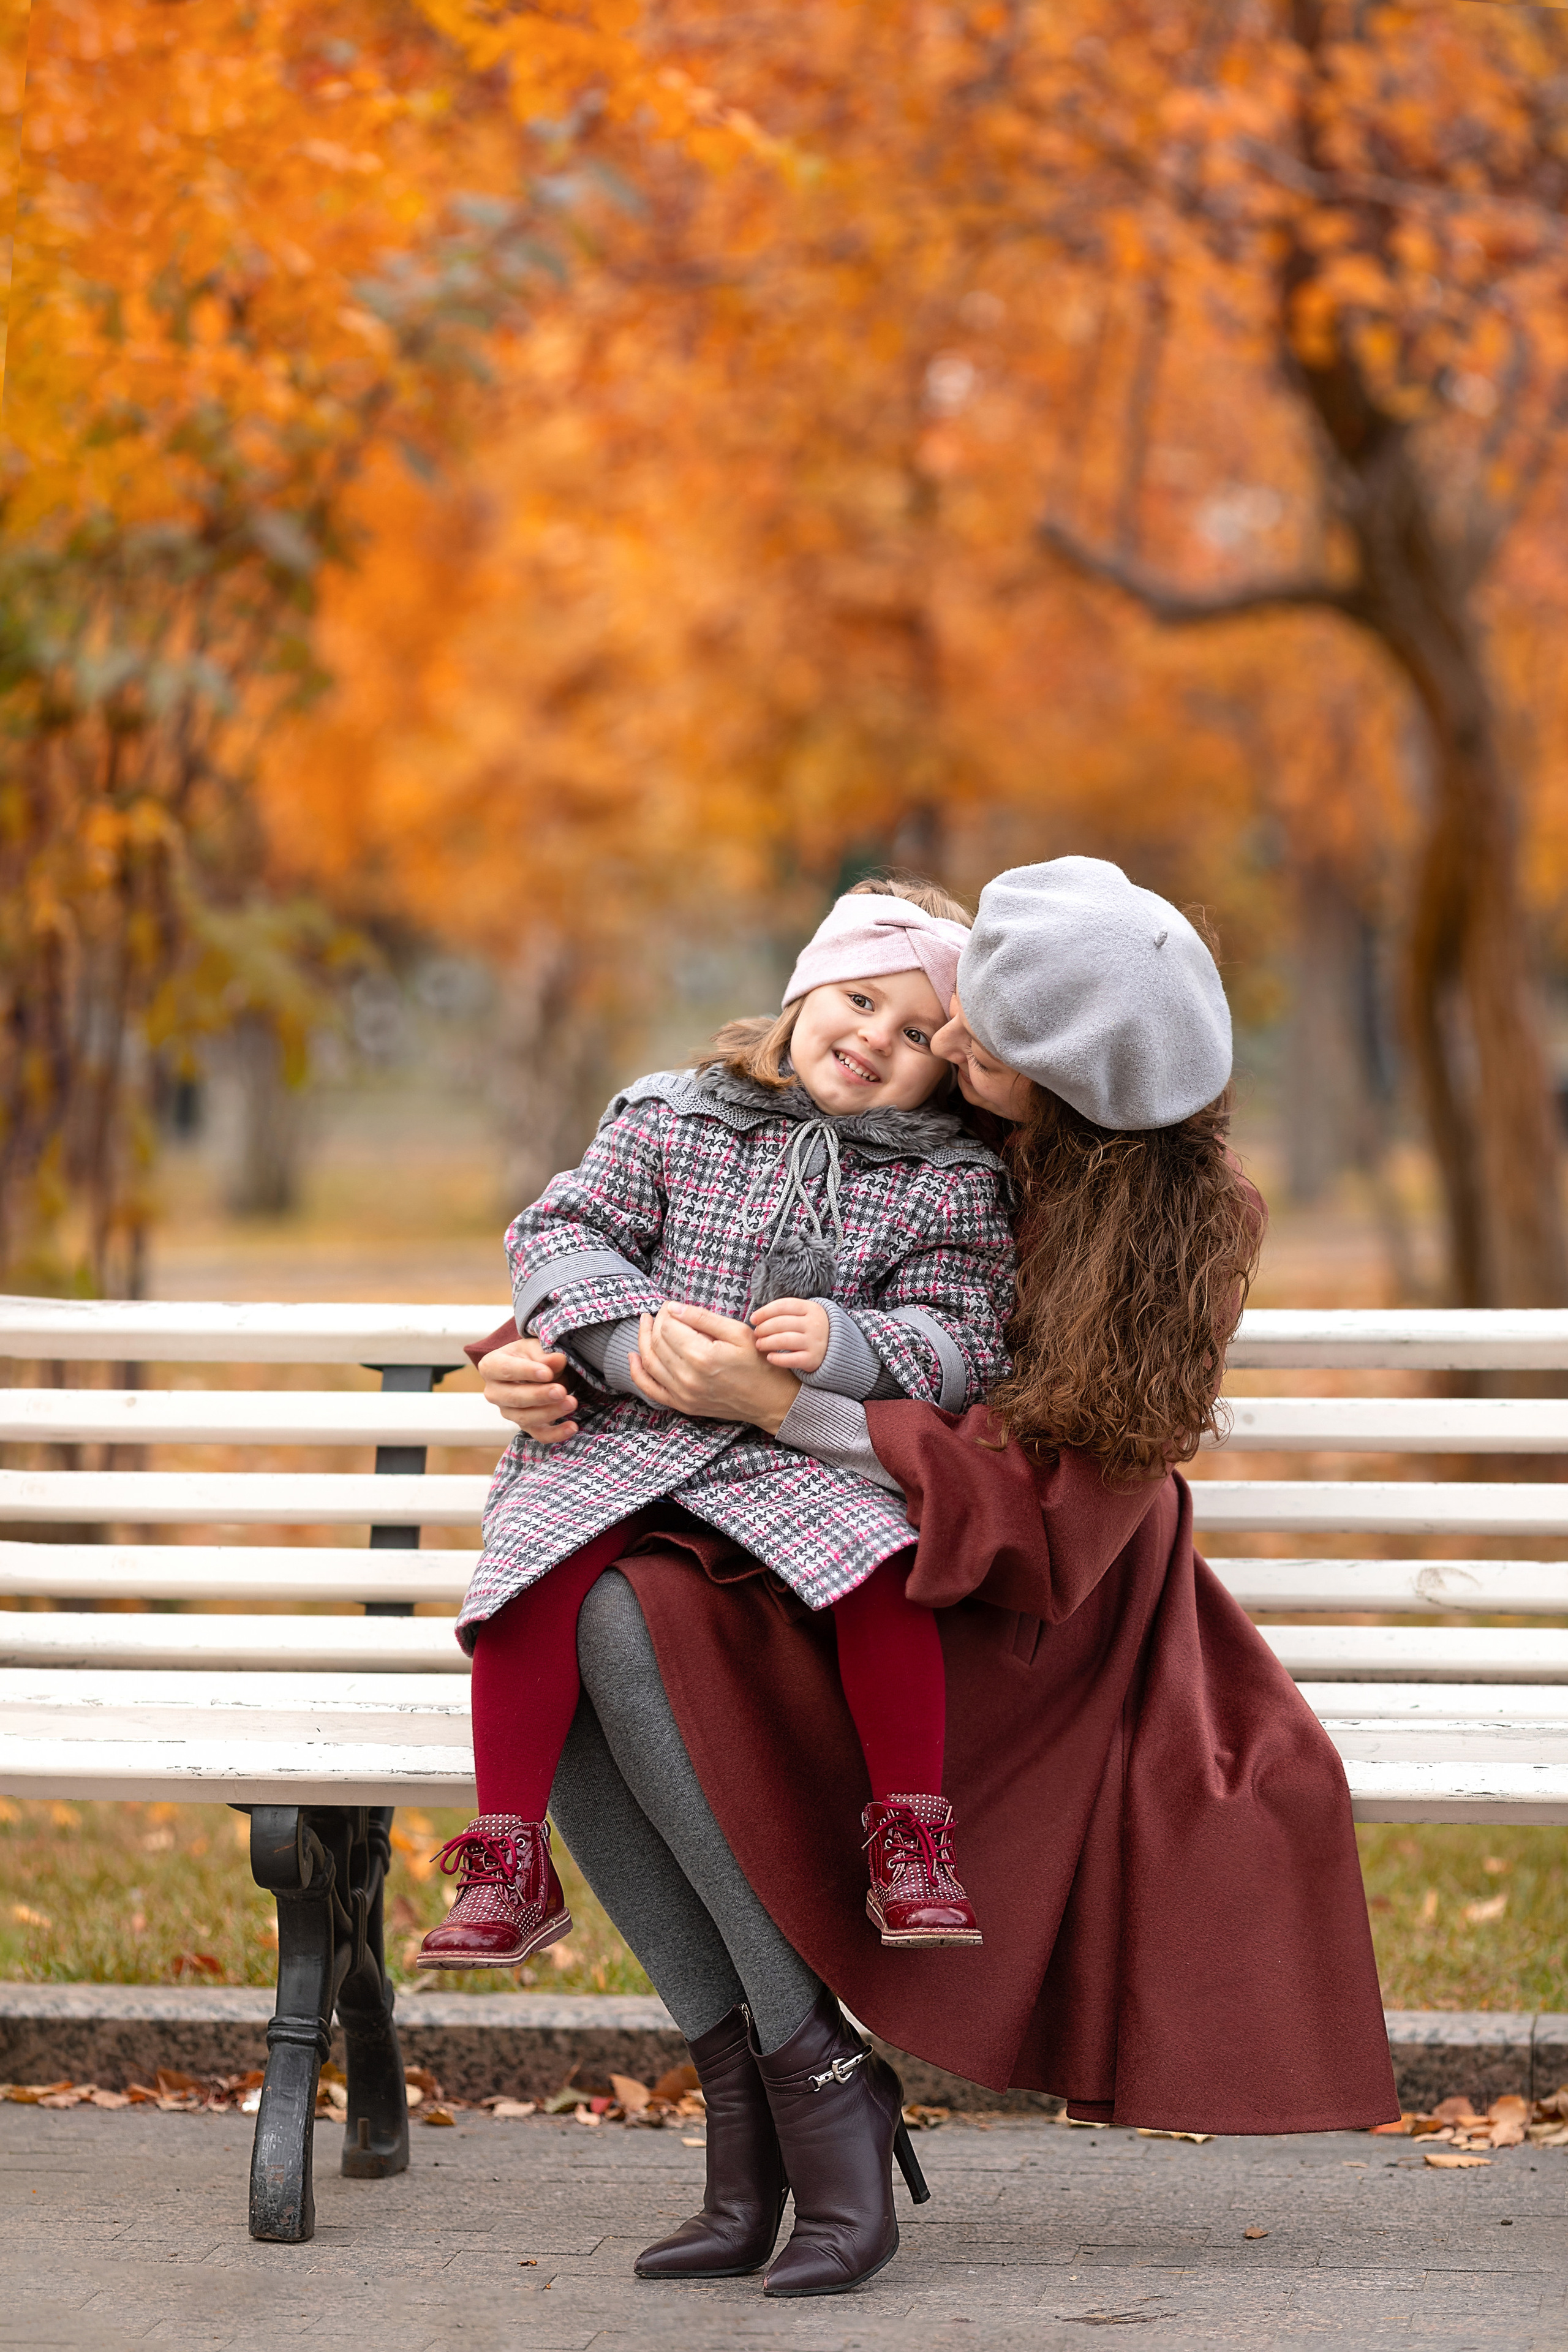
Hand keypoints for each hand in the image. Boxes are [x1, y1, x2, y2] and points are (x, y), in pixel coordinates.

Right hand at [478, 1338, 578, 1443]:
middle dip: (539, 1396)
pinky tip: (572, 1427)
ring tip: (571, 1403)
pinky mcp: (524, 1425)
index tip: (547, 1373)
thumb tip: (558, 1360)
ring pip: (525, 1418)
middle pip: (514, 1398)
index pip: (506, 1370)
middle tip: (561, 1391)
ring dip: (550, 1412)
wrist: (534, 1369)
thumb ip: (545, 1354)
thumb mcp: (535, 1348)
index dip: (527, 1372)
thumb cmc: (530, 1355)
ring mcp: (508, 1412)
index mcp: (491, 1367)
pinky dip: (556, 1433)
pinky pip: (539, 1434)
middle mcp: (494, 1392)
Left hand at [629, 1303, 800, 1433]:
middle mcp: (688, 1378)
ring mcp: (683, 1395)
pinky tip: (633, 1356)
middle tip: (662, 1312)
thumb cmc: (760, 1364)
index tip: (672, 1305)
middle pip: (657, 1343)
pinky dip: (637, 1372)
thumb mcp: (739, 1332)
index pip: (669, 1327)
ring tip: (646, 1324)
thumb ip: (704, 1318)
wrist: (771, 1401)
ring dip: (643, 1340)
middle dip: (655, 1323)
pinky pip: (650, 1389)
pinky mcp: (683, 1405)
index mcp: (703, 1357)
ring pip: (649, 1362)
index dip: (666, 1312)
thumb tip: (674, 1308)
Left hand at [750, 1296, 829, 1374]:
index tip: (753, 1319)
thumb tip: (757, 1317)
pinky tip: (769, 1357)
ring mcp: (815, 1342)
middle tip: (756, 1334)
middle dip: (764, 1328)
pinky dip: (778, 1358)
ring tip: (759, 1345)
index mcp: (812, 1308)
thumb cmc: (811, 1331)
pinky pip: (791, 1359)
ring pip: (784, 1340)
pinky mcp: (814, 1359)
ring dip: (767, 1342)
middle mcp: (815, 1324)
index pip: (783, 1306)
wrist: (837, 1350)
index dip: (765, 1312)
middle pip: (781, 1323)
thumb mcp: (806, 1315)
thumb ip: (787, 1313)